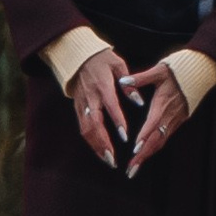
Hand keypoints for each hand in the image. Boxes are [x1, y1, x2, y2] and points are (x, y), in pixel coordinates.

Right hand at [69, 46, 133, 166]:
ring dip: (95, 146)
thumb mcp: (117, 64)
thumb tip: (139, 101)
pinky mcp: (77, 107)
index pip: (110, 105)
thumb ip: (128, 83)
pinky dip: (90, 140)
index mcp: (102, 85)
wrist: (77, 55)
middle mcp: (90, 97)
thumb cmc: (101, 59)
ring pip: (86, 129)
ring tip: (107, 160)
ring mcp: (82, 103)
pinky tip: (99, 150)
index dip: (117, 121)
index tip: (125, 136)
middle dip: (103, 143)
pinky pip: (82, 127)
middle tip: (113, 159)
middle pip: (94, 123)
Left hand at [120, 58, 189, 171]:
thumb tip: (123, 80)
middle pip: (156, 140)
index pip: (153, 124)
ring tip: (135, 168)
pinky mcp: (179, 121)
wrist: (200, 72)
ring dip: (148, 155)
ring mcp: (175, 120)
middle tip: (131, 170)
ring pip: (161, 142)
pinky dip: (155, 148)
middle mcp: (170, 115)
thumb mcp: (159, 70)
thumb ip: (141, 77)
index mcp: (163, 103)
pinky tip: (146, 154)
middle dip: (143, 156)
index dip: (144, 137)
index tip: (135, 150)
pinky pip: (165, 138)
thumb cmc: (178, 70)